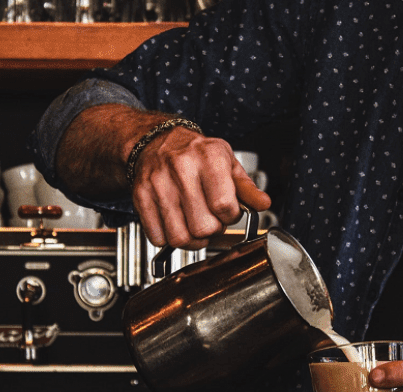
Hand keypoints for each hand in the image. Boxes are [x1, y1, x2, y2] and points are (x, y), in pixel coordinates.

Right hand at [130, 127, 270, 248]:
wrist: (156, 141)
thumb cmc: (195, 154)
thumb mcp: (227, 162)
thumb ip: (246, 187)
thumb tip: (262, 204)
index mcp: (208, 156)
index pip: (224, 206)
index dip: (230, 216)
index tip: (227, 212)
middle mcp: (181, 167)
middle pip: (202, 227)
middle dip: (212, 230)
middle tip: (211, 220)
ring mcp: (158, 183)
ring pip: (179, 237)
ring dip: (192, 240)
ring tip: (194, 225)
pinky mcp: (140, 196)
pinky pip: (157, 236)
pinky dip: (168, 238)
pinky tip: (175, 223)